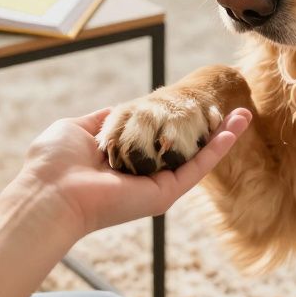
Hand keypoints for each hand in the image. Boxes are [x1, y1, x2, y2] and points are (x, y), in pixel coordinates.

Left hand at [8, 106, 250, 235]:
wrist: (50, 193)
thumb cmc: (54, 163)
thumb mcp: (77, 128)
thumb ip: (103, 119)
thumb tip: (121, 107)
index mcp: (122, 159)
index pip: (155, 137)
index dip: (174, 120)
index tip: (190, 102)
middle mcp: (142, 174)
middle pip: (183, 148)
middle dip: (207, 130)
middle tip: (228, 110)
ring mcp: (155, 185)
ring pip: (197, 158)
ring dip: (223, 136)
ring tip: (245, 115)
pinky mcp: (164, 194)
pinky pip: (197, 168)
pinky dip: (218, 148)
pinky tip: (235, 128)